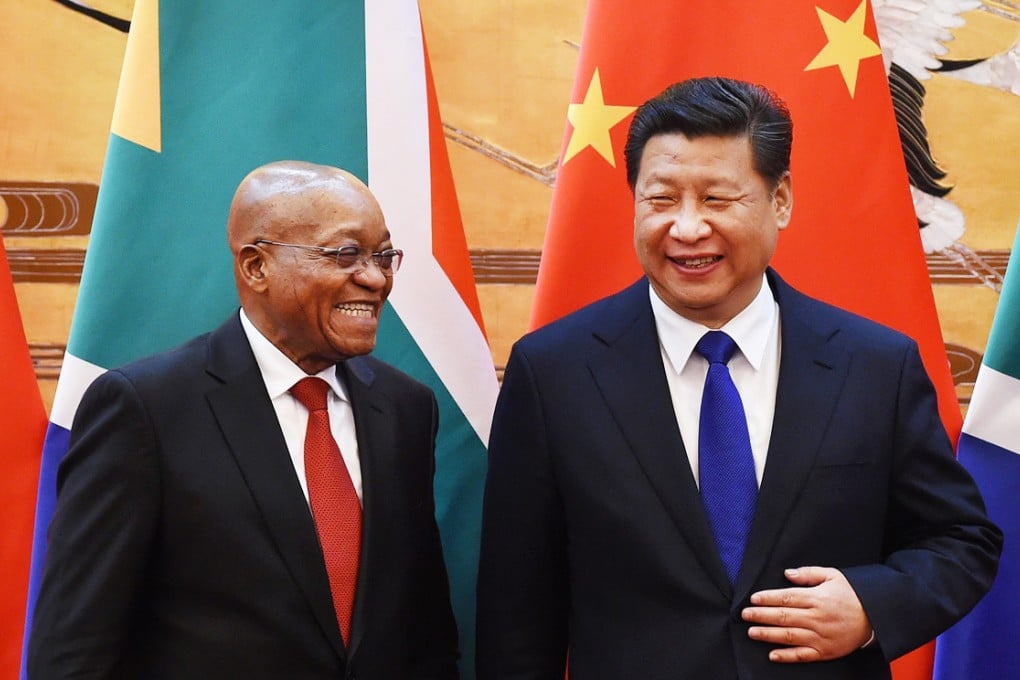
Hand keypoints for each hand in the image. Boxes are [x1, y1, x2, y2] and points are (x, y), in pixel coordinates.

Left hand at [742, 566, 872, 662]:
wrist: (876, 616)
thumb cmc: (852, 594)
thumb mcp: (833, 575)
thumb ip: (808, 573)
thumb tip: (787, 573)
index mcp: (817, 598)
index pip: (786, 598)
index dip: (767, 598)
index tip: (753, 599)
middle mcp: (817, 618)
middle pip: (783, 617)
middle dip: (761, 616)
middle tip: (744, 615)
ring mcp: (821, 637)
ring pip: (789, 636)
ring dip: (768, 635)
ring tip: (752, 632)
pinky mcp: (826, 651)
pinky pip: (803, 655)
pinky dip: (787, 656)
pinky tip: (772, 655)